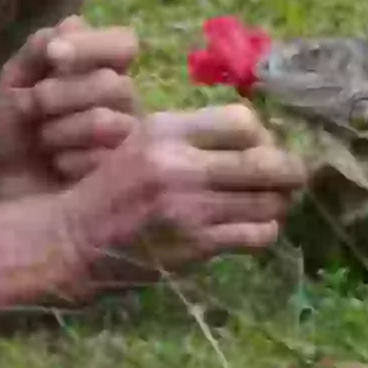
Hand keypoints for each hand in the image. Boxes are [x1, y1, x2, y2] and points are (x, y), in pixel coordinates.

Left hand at [0, 18, 139, 200]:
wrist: (6, 186)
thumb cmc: (15, 130)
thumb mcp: (14, 82)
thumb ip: (38, 49)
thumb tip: (73, 22)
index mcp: (103, 67)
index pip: (124, 43)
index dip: (92, 46)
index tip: (53, 54)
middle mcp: (124, 98)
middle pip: (110, 83)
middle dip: (60, 93)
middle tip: (32, 104)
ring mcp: (130, 137)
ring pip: (103, 121)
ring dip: (59, 131)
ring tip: (43, 141)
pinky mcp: (126, 175)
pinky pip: (101, 160)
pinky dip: (66, 160)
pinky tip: (57, 165)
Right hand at [54, 104, 305, 288]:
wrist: (74, 239)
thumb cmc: (115, 184)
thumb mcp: (145, 139)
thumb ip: (196, 133)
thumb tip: (261, 134)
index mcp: (167, 130)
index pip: (243, 121)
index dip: (264, 133)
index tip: (264, 144)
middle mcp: (181, 165)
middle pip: (266, 161)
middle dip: (290, 168)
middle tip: (293, 174)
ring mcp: (190, 208)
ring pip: (269, 200)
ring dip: (281, 200)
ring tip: (275, 199)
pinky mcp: (195, 246)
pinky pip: (257, 234)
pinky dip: (266, 228)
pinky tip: (254, 225)